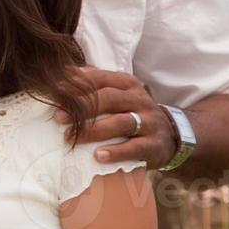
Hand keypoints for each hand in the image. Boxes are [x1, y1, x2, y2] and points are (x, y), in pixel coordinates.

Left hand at [55, 66, 177, 169]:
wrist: (172, 135)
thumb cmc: (132, 112)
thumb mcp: (119, 93)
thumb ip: (94, 83)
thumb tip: (63, 73)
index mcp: (127, 85)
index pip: (102, 79)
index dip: (79, 84)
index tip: (56, 91)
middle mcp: (139, 100)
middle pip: (110, 99)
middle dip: (82, 107)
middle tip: (58, 117)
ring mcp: (149, 122)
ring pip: (121, 123)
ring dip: (94, 130)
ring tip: (71, 137)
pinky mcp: (154, 145)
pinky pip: (134, 147)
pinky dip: (116, 152)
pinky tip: (98, 155)